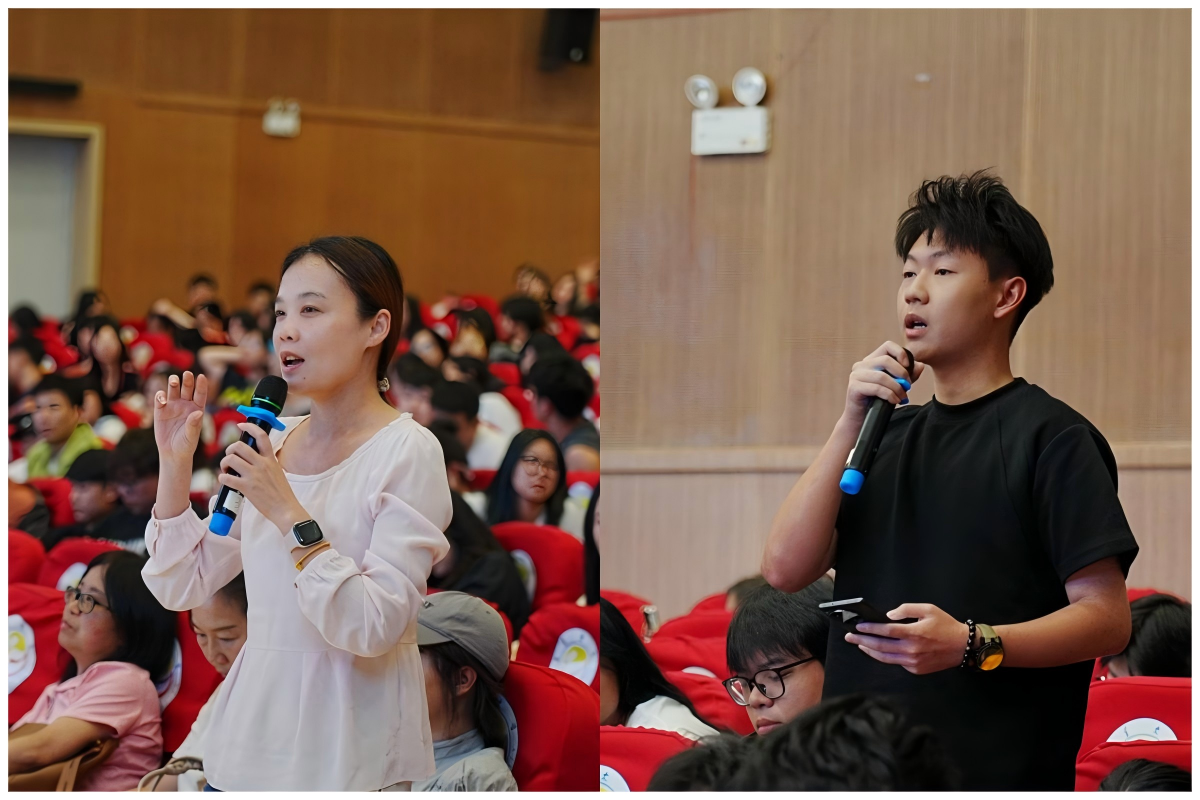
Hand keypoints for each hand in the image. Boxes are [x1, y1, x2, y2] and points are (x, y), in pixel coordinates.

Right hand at [153, 371, 207, 465]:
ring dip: (173, 383)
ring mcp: (173, 406)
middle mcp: (186, 405)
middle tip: (187, 373)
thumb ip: (193, 424)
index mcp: (197, 409)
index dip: (201, 385)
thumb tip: (198, 413)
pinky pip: (160, 399)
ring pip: (173, 390)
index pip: (200, 394)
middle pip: (187, 389)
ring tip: (174, 380)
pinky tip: (162, 398)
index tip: (201, 376)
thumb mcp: (191, 436)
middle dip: (187, 380)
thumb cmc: (186, 444)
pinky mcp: (160, 410)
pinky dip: (160, 396)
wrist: (172, 453)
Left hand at [218, 422, 305, 534]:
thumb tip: (256, 460)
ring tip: (226, 470)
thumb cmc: (282, 494)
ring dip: (224, 463)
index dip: (249, 427)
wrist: (286, 509)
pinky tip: (225, 481)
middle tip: (229, 457)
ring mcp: (254, 475)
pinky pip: (227, 478)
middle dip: (230, 450)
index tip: (241, 425)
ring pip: (231, 459)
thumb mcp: (278, 472)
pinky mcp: (247, 488)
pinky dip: (222, 478)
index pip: (262, 436)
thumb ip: (268, 464)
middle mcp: (262, 464)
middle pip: (240, 446)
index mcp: (271, 459)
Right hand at [841, 341, 924, 428]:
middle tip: (908, 386)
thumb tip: (920, 365)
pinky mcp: (854, 387)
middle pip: (886, 360)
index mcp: (871, 360)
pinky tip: (894, 401)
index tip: (908, 366)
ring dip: (897, 388)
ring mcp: (855, 376)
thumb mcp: (896, 385)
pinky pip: (877, 388)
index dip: (901, 353)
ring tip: (902, 397)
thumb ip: (908, 375)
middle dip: (901, 373)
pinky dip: (890, 395)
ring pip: (882, 376)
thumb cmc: (877, 400)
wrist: (861, 418)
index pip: (888, 346)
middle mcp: (861, 365)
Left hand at [845, 603, 966, 674]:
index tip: (857, 626)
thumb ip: (906, 609)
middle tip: (849, 636)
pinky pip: (895, 662)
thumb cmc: (946, 625)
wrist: (963, 647)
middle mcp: (911, 649)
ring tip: (858, 644)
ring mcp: (913, 662)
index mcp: (914, 633)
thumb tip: (888, 616)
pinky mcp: (915, 670)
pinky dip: (883, 656)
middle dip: (862, 641)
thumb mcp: (928, 609)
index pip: (885, 631)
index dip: (869, 629)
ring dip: (869, 650)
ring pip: (884, 657)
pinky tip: (876, 650)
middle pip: (880, 646)